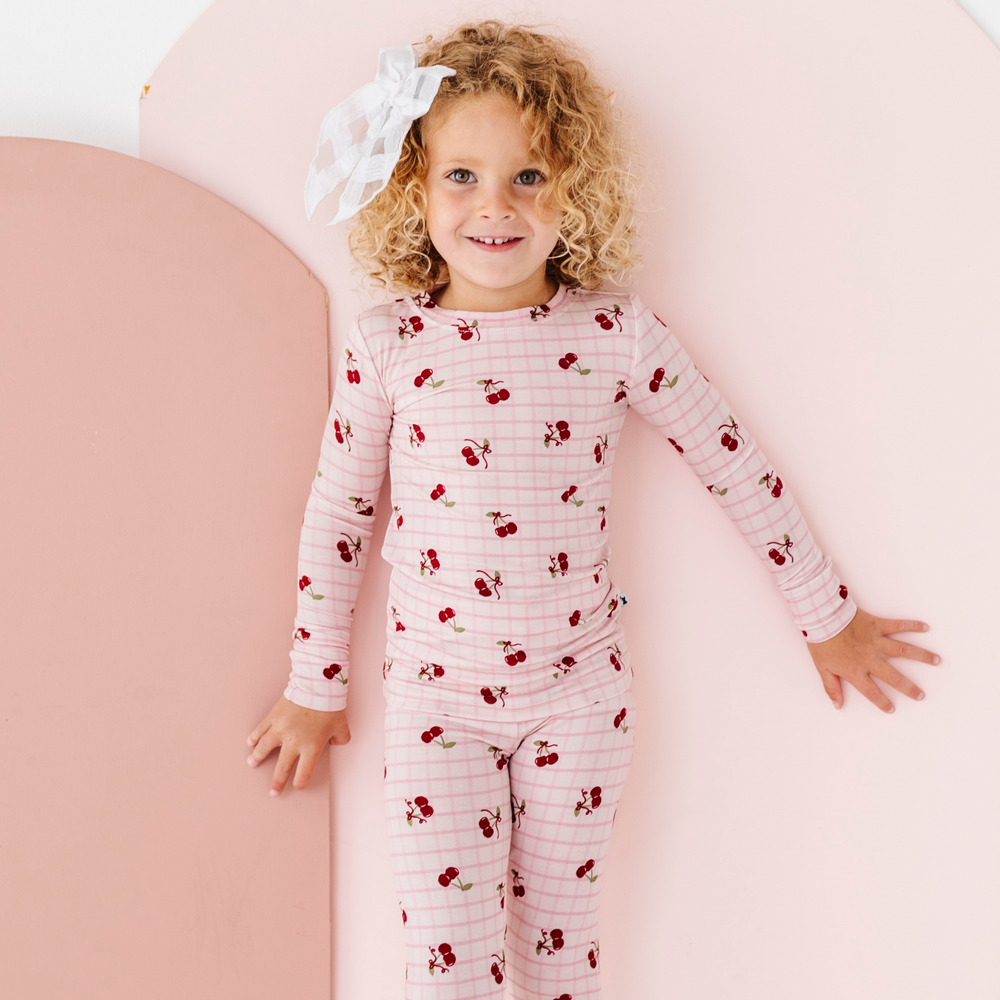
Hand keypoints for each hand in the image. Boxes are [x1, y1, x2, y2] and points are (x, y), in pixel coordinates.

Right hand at [246, 695, 350, 795]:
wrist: (317, 686)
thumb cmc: (330, 705)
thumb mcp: (342, 725)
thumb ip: (341, 738)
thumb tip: (336, 742)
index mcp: (311, 747)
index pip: (304, 772)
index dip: (300, 782)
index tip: (297, 786)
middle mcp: (293, 742)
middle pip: (283, 767)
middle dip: (277, 781)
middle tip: (273, 791)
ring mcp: (281, 729)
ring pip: (265, 748)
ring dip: (257, 757)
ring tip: (251, 763)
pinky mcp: (274, 716)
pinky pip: (261, 729)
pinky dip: (254, 736)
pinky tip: (250, 742)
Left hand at [807, 607, 939, 712]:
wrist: (821, 617)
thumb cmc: (821, 642)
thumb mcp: (822, 668)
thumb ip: (831, 687)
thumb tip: (837, 705)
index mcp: (856, 670)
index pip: (871, 691)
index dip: (882, 702)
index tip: (891, 709)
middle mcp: (870, 658)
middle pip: (893, 676)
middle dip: (909, 687)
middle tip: (921, 695)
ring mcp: (876, 641)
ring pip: (904, 650)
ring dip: (922, 656)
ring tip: (937, 661)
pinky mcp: (877, 625)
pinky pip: (898, 625)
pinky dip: (911, 625)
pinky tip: (925, 627)